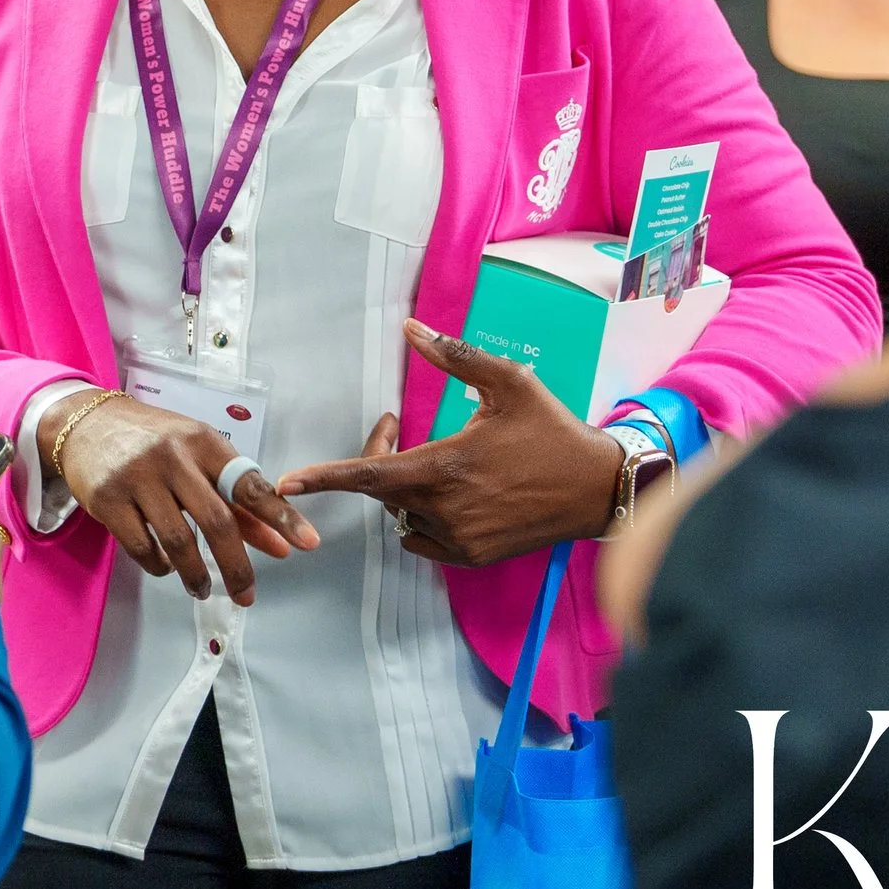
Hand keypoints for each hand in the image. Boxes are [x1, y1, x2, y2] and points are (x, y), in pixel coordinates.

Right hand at [44, 393, 319, 604]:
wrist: (86, 423)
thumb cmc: (153, 443)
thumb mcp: (198, 458)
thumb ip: (238, 503)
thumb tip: (281, 547)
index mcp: (204, 442)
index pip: (250, 484)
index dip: (281, 516)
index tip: (308, 544)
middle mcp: (173, 456)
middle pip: (216, 521)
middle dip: (237, 567)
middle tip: (246, 595)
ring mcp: (137, 477)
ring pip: (178, 541)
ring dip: (196, 574)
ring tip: (203, 589)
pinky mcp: (107, 499)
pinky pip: (142, 547)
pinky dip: (160, 566)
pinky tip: (166, 567)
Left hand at [275, 319, 624, 565]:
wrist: (600, 488)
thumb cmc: (554, 431)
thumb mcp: (508, 382)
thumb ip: (454, 357)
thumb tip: (411, 331)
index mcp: (446, 467)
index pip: (369, 476)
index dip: (325, 478)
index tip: (288, 482)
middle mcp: (447, 509)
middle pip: (384, 490)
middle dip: (378, 459)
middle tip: (394, 427)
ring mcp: (461, 538)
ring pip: (405, 514)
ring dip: (404, 489)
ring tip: (433, 459)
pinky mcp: (475, 557)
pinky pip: (426, 539)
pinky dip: (424, 518)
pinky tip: (449, 494)